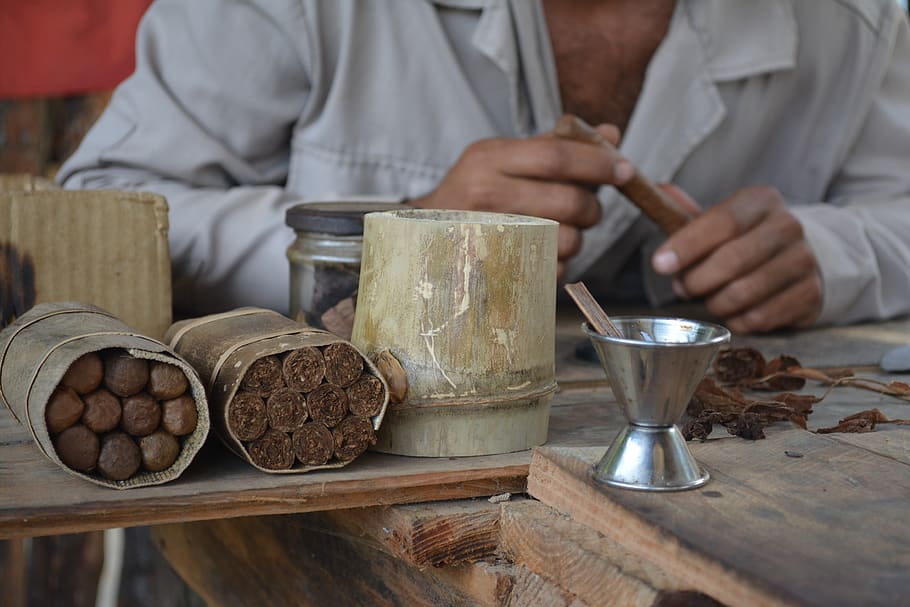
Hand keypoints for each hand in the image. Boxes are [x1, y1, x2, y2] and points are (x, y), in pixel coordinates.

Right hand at [411, 125, 632, 278]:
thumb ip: (556, 145)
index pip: (557, 157)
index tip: (624, 170)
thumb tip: (610, 135)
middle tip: (590, 207)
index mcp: (488, 158)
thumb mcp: (502, 157)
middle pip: (568, 201)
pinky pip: (552, 269)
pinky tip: (542, 250)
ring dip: (577, 237)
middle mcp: (485, 195)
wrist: (423, 235)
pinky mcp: (497, 270)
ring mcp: (489, 236)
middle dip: (593, 207)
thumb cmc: (472, 192)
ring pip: (567, 239)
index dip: (599, 164)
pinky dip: (558, 262)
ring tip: (560, 230)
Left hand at [651, 186, 821, 332]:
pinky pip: (759, 318)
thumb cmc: (745, 239)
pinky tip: (733, 311)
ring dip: (714, 303)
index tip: (660, 264)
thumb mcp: (720, 220)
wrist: (799, 258)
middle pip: (732, 260)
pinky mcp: (810, 294)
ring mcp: (803, 261)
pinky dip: (736, 320)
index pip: (722, 221)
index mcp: (761, 201)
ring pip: (743, 294)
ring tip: (709, 298)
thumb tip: (659, 189)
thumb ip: (687, 212)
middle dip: (696, 280)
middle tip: (682, 288)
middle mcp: (787, 226)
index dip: (687, 245)